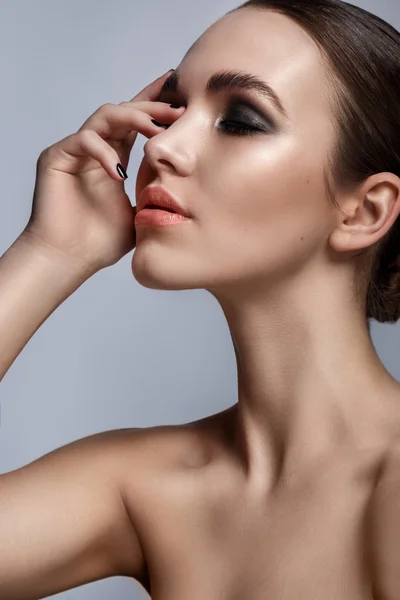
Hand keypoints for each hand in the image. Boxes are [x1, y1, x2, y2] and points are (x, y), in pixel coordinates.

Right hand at [21, 70, 184, 273]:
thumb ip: (155, 193)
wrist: (70, 259)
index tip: (181, 93)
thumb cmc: (100, 242)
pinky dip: (104, 152)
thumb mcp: (141, 214)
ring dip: (134, 118)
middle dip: (153, 108)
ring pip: (106, 116)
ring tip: (157, 132)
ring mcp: (75, 151)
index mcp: (114, 158)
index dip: (156, 105)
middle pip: (125, 111)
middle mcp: (95, 149)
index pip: (136, 123)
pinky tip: (118, 173)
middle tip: (179, 111)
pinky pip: (84, 139)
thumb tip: (188, 185)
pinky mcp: (56, 156)